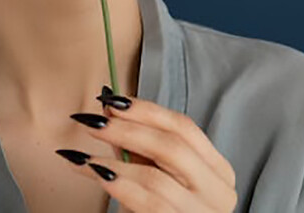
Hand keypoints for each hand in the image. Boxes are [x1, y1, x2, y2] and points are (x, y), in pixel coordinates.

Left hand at [57, 88, 237, 212]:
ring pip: (155, 178)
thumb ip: (138, 149)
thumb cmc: (160, 212)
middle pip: (172, 147)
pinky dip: (118, 186)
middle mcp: (219, 193)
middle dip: (127, 130)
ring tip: (84, 156)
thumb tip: (108, 109)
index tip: (111, 102)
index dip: (146, 111)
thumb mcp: (156, 178)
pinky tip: (94, 174)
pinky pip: (148, 204)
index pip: (185, 128)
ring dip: (113, 162)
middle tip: (92, 122)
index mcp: (218, 171)